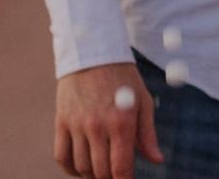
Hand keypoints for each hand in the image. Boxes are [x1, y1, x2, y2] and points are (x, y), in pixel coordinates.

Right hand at [54, 63, 162, 178]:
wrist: (94, 52)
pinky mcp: (61, 121)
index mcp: (121, 120)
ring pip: (81, 167)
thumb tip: (157, 161)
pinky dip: (70, 169)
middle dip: (109, 178)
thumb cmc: (123, 78)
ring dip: (91, 174)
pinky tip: (81, 167)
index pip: (121, 168)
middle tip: (115, 172)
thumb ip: (148, 134)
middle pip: (100, 172)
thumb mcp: (143, 101)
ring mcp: (77, 124)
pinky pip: (62, 157)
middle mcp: (98, 125)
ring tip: (101, 168)